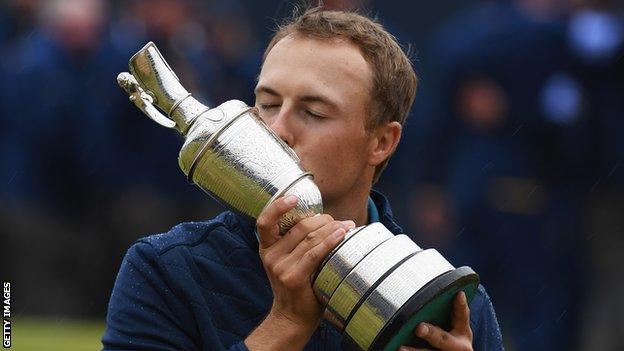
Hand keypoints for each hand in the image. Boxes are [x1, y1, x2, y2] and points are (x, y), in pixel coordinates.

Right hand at [245, 195, 354, 350]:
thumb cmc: (296, 287)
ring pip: (310, 237)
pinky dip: (331, 241)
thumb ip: (296, 243)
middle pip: (299, 226)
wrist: (292, 318)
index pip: (265, 221)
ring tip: (348, 226)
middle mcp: (270, 256)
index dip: (278, 206)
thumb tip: (323, 219)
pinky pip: (315, 253)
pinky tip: (342, 234)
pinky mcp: (293, 277)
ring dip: (332, 228)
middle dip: (322, 219)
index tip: (294, 197)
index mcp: (266, 248)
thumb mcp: (287, 262)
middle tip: (338, 221)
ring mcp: (281, 267)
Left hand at [399, 291, 472, 350]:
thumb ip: (448, 313)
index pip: (462, 316)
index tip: (459, 294)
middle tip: (419, 328)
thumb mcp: (457, 328)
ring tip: (401, 348)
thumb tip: (429, 290)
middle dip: (431, 334)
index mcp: (463, 332)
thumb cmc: (452, 340)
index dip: (461, 305)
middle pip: (443, 339)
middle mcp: (457, 346)